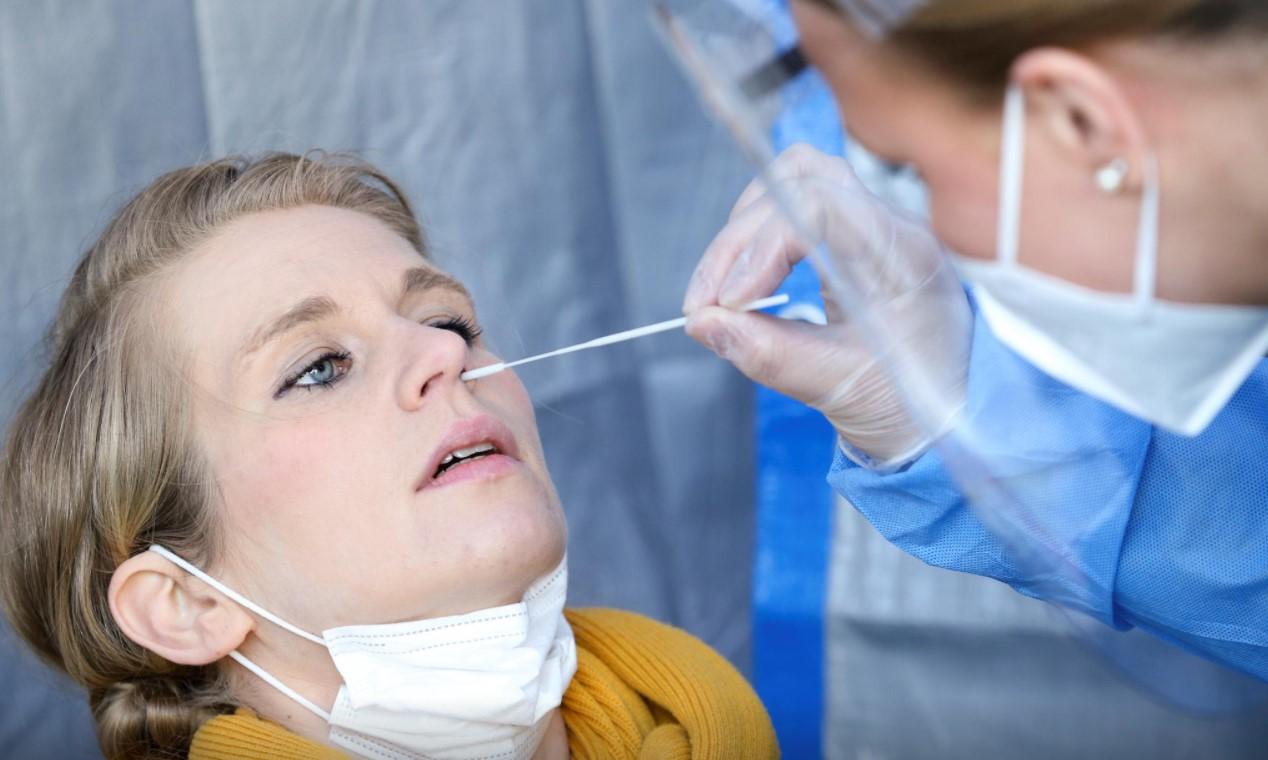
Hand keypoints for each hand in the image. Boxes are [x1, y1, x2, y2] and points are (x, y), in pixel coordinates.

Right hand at [683, 144, 970, 468]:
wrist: (951, 410)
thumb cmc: (915, 401)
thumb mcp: (841, 388)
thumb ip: (772, 355)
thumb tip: (702, 324)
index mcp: (904, 255)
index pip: (822, 205)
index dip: (761, 247)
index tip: (728, 302)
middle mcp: (890, 224)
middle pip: (798, 183)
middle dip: (737, 242)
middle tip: (703, 305)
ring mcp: (870, 223)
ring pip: (793, 179)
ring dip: (743, 230)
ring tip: (719, 291)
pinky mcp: (850, 235)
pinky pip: (794, 203)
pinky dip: (757, 235)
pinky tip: (742, 280)